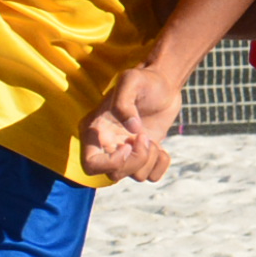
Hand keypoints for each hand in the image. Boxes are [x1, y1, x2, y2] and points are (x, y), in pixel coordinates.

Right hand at [80, 61, 181, 182]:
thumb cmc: (143, 80)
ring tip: (150, 137)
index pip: (91, 165)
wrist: (164, 84)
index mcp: (95, 131)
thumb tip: (133, 129)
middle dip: (136, 160)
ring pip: (136, 176)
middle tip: (145, 137)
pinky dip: (160, 164)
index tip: (127, 146)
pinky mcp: (144, 157)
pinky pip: (152, 176)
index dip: (111, 164)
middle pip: (115, 175)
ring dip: (149, 159)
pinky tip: (160, 146)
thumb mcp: (131, 81)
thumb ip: (124, 103)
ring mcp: (126, 153)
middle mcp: (107, 146)